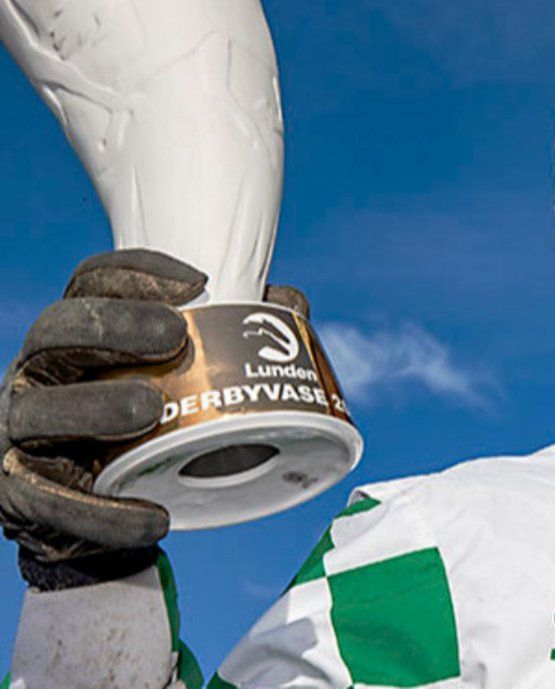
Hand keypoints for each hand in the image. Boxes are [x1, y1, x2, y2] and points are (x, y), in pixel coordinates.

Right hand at [0, 249, 204, 574]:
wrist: (99, 517)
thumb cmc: (145, 429)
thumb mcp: (173, 380)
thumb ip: (228, 339)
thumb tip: (292, 305)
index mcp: (75, 337)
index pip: (90, 285)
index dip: (137, 274)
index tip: (199, 282)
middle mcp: (37, 374)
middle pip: (55, 332)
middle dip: (112, 329)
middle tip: (174, 336)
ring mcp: (18, 433)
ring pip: (38, 412)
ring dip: (94, 409)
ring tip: (149, 410)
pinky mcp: (19, 494)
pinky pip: (51, 503)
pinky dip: (102, 513)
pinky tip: (153, 515)